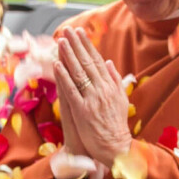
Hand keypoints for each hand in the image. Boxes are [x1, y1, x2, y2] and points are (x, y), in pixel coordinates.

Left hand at [52, 27, 132, 167]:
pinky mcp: (82, 111)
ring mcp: (92, 100)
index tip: (80, 33)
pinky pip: (71, 91)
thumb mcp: (121, 99)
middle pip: (87, 63)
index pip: (97, 61)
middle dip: (76, 45)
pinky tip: (57, 65)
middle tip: (67, 30)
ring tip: (60, 41)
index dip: (87, 45)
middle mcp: (102, 90)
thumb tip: (108, 62)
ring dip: (69, 56)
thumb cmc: (116, 125)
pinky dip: (64, 78)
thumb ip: (115, 80)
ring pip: (78, 73)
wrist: (116, 147)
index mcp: (111, 86)